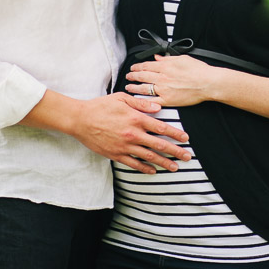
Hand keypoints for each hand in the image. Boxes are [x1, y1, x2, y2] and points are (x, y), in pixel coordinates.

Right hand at [72, 92, 190, 173]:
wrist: (80, 120)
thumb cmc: (100, 106)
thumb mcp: (121, 98)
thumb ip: (141, 103)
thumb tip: (158, 107)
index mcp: (135, 119)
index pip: (161, 128)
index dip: (175, 134)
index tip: (186, 138)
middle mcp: (132, 134)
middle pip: (159, 145)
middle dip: (175, 152)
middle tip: (187, 157)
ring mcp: (124, 146)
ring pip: (149, 157)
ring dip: (163, 163)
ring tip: (175, 167)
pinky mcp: (116, 154)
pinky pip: (133, 164)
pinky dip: (144, 168)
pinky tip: (153, 171)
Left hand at [126, 55, 217, 107]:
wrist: (208, 83)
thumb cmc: (199, 71)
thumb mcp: (182, 58)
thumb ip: (167, 58)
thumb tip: (158, 57)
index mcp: (165, 66)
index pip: (146, 65)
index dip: (137, 66)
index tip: (133, 67)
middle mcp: (162, 77)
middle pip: (142, 76)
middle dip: (132, 76)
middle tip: (128, 76)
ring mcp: (164, 89)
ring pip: (144, 88)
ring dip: (134, 87)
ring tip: (128, 87)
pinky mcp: (168, 100)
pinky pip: (152, 101)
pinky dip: (143, 101)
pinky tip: (137, 100)